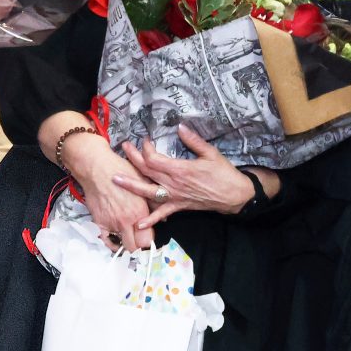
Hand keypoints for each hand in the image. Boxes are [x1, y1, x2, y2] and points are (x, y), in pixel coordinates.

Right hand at [61, 132, 153, 250]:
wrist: (97, 168)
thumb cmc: (119, 170)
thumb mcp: (143, 183)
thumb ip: (153, 202)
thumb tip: (161, 217)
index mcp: (140, 212)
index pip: (148, 239)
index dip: (149, 241)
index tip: (147, 238)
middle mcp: (127, 221)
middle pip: (136, 247)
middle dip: (139, 246)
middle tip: (138, 241)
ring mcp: (112, 223)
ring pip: (122, 245)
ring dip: (126, 242)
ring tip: (128, 237)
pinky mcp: (100, 223)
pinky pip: (107, 241)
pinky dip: (112, 242)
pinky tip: (115, 239)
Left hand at [113, 125, 251, 225]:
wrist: (234, 195)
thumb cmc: (223, 173)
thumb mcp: (210, 153)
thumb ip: (193, 140)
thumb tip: (180, 126)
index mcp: (179, 169)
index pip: (154, 159)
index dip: (146, 148)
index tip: (146, 140)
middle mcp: (173, 184)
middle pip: (146, 171)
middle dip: (133, 158)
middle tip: (124, 147)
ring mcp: (174, 196)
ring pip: (147, 191)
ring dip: (131, 185)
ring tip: (116, 180)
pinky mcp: (178, 206)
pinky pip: (162, 214)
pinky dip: (150, 219)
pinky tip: (139, 223)